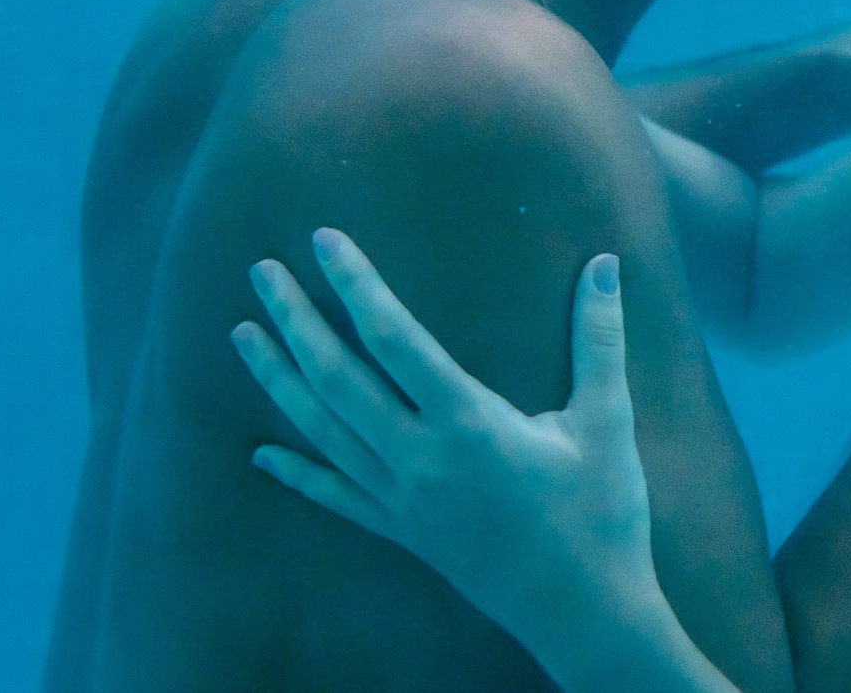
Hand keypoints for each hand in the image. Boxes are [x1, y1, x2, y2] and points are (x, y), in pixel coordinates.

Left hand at [232, 232, 675, 685]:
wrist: (581, 610)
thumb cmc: (600, 513)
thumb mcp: (607, 420)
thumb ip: (599, 339)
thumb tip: (603, 264)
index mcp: (467, 424)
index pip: (394, 339)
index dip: (357, 285)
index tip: (325, 240)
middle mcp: (420, 459)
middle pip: (338, 379)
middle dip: (296, 321)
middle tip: (261, 271)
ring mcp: (404, 500)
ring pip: (323, 431)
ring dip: (278, 380)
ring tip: (242, 334)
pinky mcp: (404, 532)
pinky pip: (336, 496)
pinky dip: (296, 472)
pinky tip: (261, 453)